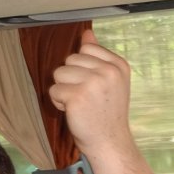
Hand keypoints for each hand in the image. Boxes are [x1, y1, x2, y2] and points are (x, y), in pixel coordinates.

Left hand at [48, 30, 133, 153]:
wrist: (109, 141)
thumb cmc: (107, 111)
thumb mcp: (109, 80)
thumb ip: (98, 55)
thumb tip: (87, 33)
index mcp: (118, 65)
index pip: (86, 49)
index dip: (83, 68)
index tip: (95, 86)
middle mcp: (109, 71)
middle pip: (70, 60)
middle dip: (72, 79)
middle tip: (87, 98)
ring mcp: (94, 83)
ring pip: (59, 73)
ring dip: (64, 90)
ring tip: (80, 104)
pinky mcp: (77, 96)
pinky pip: (54, 90)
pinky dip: (59, 102)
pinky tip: (74, 111)